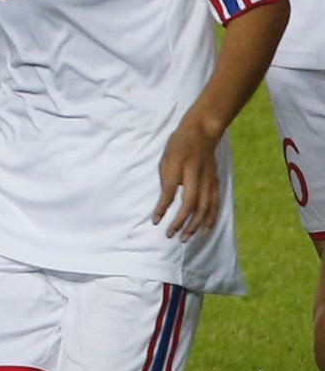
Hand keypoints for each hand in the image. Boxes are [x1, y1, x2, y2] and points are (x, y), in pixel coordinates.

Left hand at [152, 108, 225, 239]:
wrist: (202, 132)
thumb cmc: (178, 146)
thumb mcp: (166, 158)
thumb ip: (167, 179)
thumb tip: (165, 202)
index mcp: (179, 166)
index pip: (170, 191)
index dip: (162, 208)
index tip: (155, 221)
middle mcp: (196, 174)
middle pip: (190, 203)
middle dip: (180, 222)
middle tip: (171, 236)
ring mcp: (208, 179)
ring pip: (204, 207)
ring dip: (194, 225)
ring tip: (185, 238)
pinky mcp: (216, 182)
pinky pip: (215, 204)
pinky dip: (210, 219)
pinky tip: (204, 230)